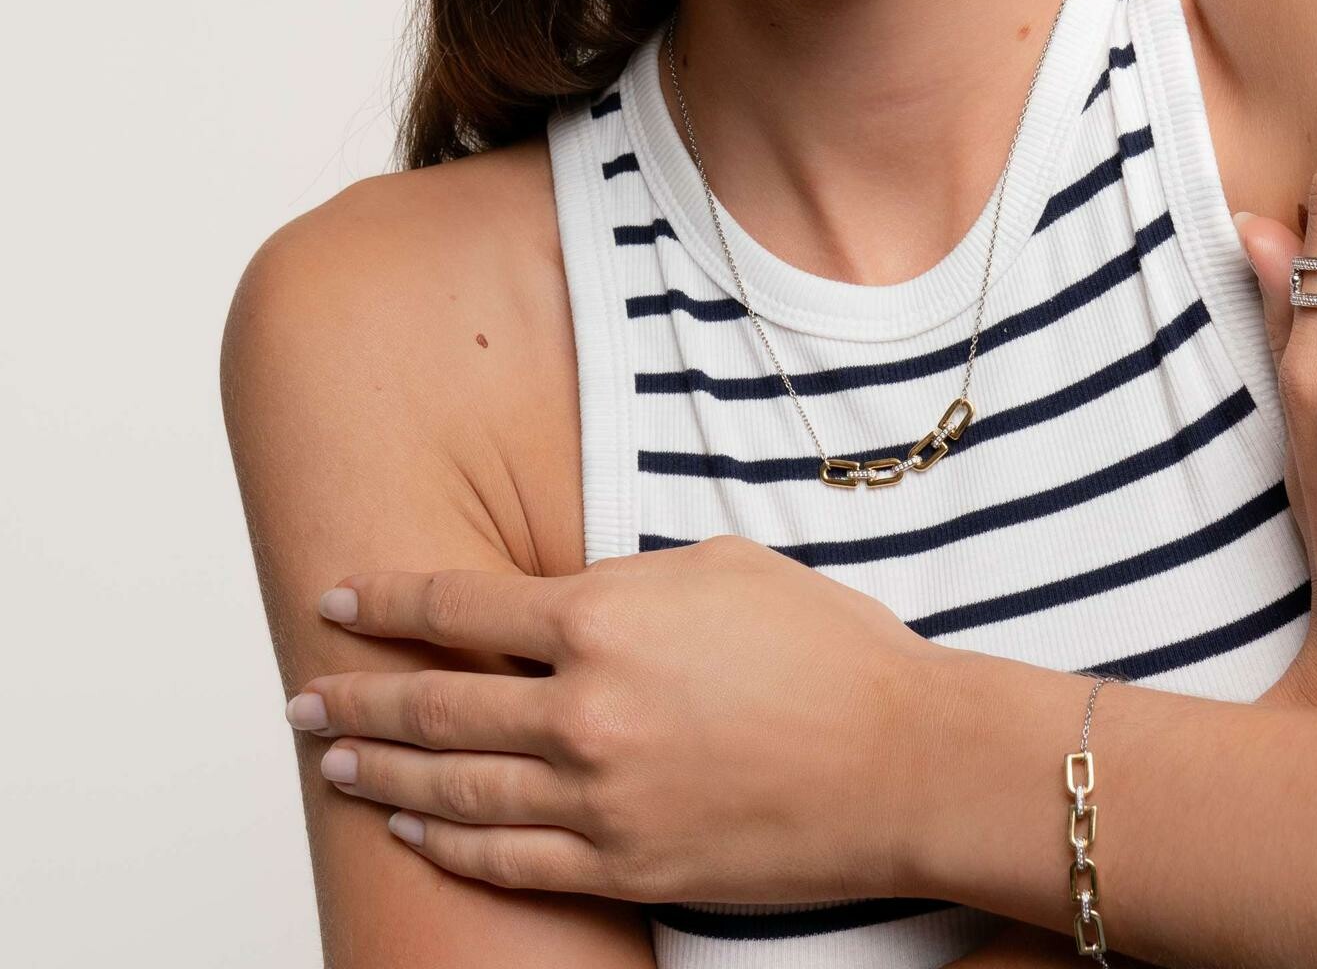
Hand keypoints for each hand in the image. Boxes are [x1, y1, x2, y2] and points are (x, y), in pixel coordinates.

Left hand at [285, 533, 937, 902]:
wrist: (900, 758)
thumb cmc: (826, 647)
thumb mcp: (722, 567)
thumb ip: (626, 580)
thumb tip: (568, 596)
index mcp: (604, 619)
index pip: (460, 605)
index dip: (386, 601)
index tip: (336, 598)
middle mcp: (581, 711)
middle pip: (435, 703)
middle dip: (355, 694)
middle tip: (300, 691)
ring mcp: (596, 799)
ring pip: (452, 787)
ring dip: (382, 770)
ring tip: (332, 757)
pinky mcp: (622, 866)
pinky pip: (506, 860)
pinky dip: (446, 843)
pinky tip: (411, 825)